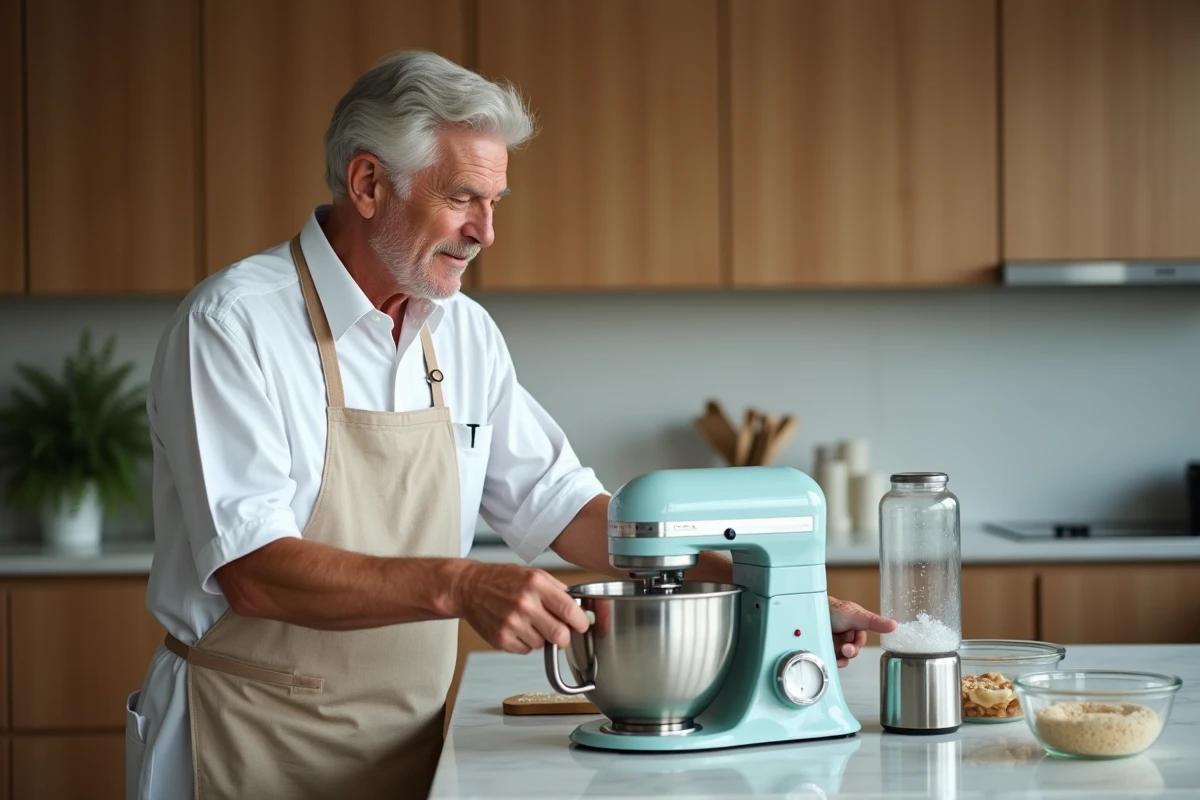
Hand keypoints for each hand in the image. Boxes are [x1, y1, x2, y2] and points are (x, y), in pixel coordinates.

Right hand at [452, 561, 589, 653]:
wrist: (469, 587)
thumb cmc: (502, 579)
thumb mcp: (534, 574)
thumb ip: (558, 590)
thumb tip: (579, 608)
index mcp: (536, 585)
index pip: (569, 610)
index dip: (581, 622)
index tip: (582, 624)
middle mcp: (524, 604)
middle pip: (560, 635)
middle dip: (564, 636)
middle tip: (560, 630)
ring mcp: (511, 623)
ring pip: (543, 645)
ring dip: (541, 637)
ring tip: (530, 622)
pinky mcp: (501, 639)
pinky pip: (526, 650)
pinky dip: (525, 642)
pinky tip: (517, 628)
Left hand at [828, 595, 896, 667]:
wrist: (810, 608)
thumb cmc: (832, 608)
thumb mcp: (856, 615)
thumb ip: (875, 622)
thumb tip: (894, 625)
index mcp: (854, 625)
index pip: (860, 641)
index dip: (856, 645)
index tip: (851, 646)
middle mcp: (844, 632)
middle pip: (851, 650)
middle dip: (848, 650)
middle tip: (843, 648)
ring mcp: (834, 639)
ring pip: (842, 655)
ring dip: (840, 656)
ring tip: (835, 651)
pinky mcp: (824, 645)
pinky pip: (832, 657)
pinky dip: (832, 659)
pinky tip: (831, 659)